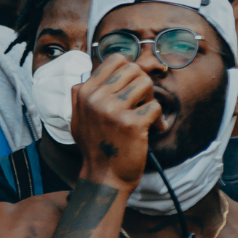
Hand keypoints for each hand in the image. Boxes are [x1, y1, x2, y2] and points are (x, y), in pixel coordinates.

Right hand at [69, 56, 158, 189]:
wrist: (104, 178)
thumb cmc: (96, 147)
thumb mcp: (79, 117)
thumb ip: (84, 93)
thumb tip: (93, 73)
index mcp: (84, 92)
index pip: (115, 59)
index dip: (129, 71)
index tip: (131, 88)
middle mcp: (96, 98)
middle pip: (133, 69)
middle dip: (142, 85)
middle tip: (141, 103)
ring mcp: (113, 110)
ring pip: (146, 83)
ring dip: (150, 99)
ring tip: (146, 115)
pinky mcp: (131, 124)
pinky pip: (155, 106)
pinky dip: (158, 119)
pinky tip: (153, 130)